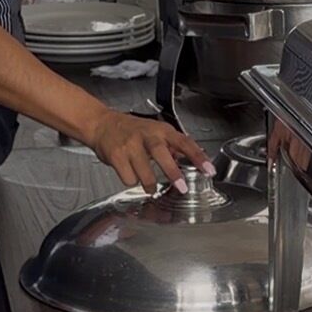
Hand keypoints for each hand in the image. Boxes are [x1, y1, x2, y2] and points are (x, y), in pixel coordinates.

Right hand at [83, 109, 214, 193]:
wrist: (103, 125)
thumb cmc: (133, 130)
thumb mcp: (157, 132)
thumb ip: (175, 146)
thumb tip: (196, 158)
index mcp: (162, 130)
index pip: (185, 142)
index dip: (198, 157)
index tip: (209, 170)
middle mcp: (147, 136)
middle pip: (162, 153)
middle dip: (173, 172)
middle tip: (182, 187)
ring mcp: (130, 145)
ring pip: (144, 171)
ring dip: (150, 184)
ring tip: (151, 187)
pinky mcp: (116, 156)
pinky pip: (128, 177)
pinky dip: (131, 180)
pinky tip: (130, 173)